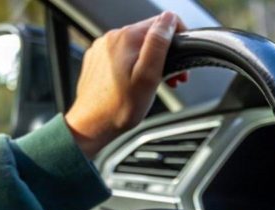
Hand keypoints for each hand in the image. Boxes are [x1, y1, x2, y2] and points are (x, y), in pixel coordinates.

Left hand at [65, 12, 186, 157]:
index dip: (178, 38)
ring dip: (151, 62)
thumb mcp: (148, 76)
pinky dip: (135, 67)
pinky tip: (137, 84)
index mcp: (126, 37)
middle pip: (149, 35)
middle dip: (166, 54)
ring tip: (157, 84)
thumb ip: (159, 43)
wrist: (92, 125)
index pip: (161, 22)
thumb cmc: (120, 107)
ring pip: (136, 46)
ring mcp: (102, 49)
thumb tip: (169, 19)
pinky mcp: (97, 60)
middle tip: (173, 78)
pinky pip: (123, 56)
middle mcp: (112, 38)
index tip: (182, 59)